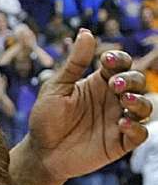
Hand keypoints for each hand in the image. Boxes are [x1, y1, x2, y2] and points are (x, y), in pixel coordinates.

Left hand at [24, 28, 150, 183]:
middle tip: (114, 85)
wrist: (39, 153)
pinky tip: (122, 123)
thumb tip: (86, 32)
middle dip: (131, 80)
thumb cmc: (45, 118)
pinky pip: (140, 134)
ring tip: (124, 100)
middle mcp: (113, 100)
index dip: (119, 59)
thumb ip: (74, 63)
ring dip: (140, 101)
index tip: (106, 60)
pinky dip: (137, 128)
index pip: (121, 64)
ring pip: (145, 107)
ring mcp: (118, 120)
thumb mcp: (56, 88)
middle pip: (137, 82)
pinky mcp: (119, 142)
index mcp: (99, 83)